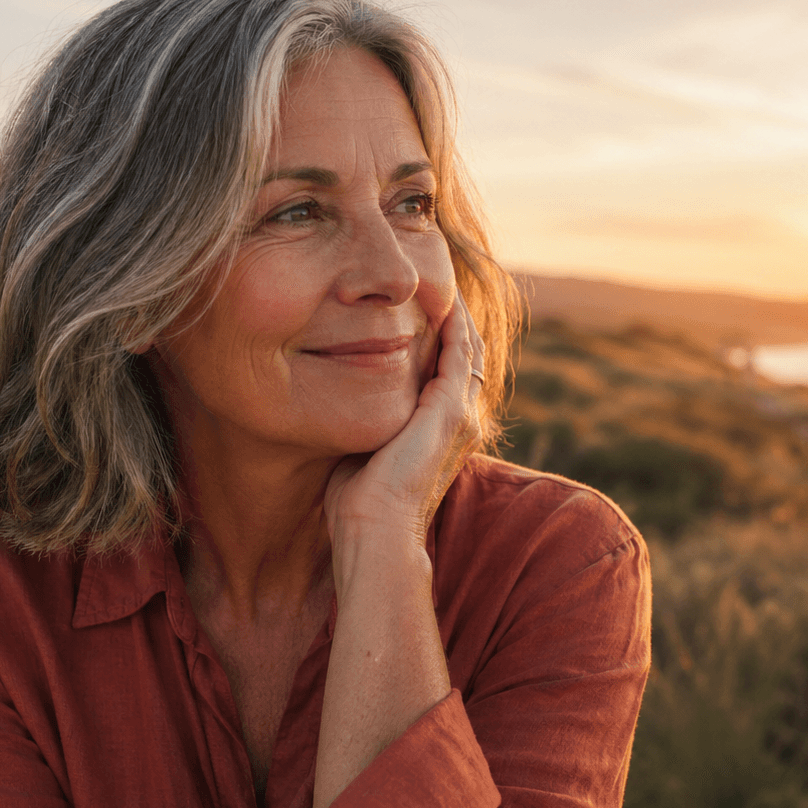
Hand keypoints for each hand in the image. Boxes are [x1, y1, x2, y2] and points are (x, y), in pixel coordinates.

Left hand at [322, 290, 485, 548]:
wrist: (375, 531)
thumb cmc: (359, 503)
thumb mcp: (365, 447)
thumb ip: (366, 419)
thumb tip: (339, 398)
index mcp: (446, 430)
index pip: (452, 370)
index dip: (442, 336)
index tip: (421, 305)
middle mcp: (463, 419)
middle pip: (468, 352)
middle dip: (454, 315)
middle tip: (434, 278)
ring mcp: (462, 414)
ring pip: (468, 345)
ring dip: (457, 310)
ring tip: (439, 276)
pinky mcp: (451, 410)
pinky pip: (459, 350)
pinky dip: (454, 320)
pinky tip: (440, 296)